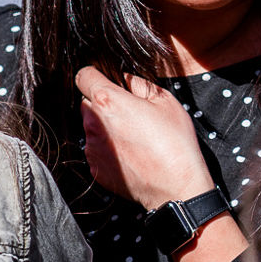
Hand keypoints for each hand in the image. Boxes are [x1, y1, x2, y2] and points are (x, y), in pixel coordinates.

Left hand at [75, 68, 208, 211]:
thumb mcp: (165, 100)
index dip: (95, 75)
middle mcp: (94, 123)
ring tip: (132, 136)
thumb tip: (125, 79)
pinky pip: (95, 149)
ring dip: (104, 126)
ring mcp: (92, 148)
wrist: (176, 186)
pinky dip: (106, 148)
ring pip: (91, 127)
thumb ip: (139, 83)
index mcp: (108, 101)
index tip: (106, 80)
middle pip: (86, 102)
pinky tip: (129, 153)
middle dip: (102, 102)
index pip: (84, 76)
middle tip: (128, 112)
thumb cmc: (175, 142)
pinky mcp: (95, 169)